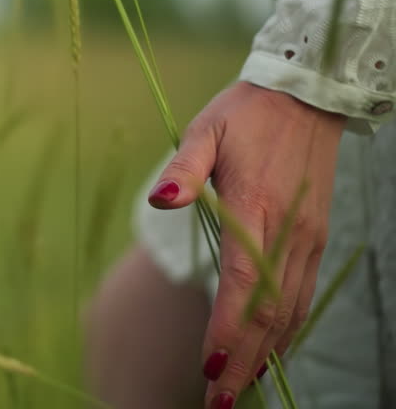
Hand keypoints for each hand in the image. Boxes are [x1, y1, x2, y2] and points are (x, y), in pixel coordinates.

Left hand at [145, 81, 344, 408]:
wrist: (305, 96)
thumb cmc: (244, 113)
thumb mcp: (204, 130)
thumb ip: (183, 169)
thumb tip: (160, 199)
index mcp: (256, 208)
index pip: (243, 284)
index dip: (227, 329)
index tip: (210, 365)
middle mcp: (288, 232)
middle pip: (268, 312)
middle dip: (243, 361)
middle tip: (219, 402)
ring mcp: (306, 239)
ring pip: (290, 311)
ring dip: (265, 353)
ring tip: (237, 389)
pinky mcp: (313, 238)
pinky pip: (301, 296)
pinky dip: (285, 330)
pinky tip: (266, 350)